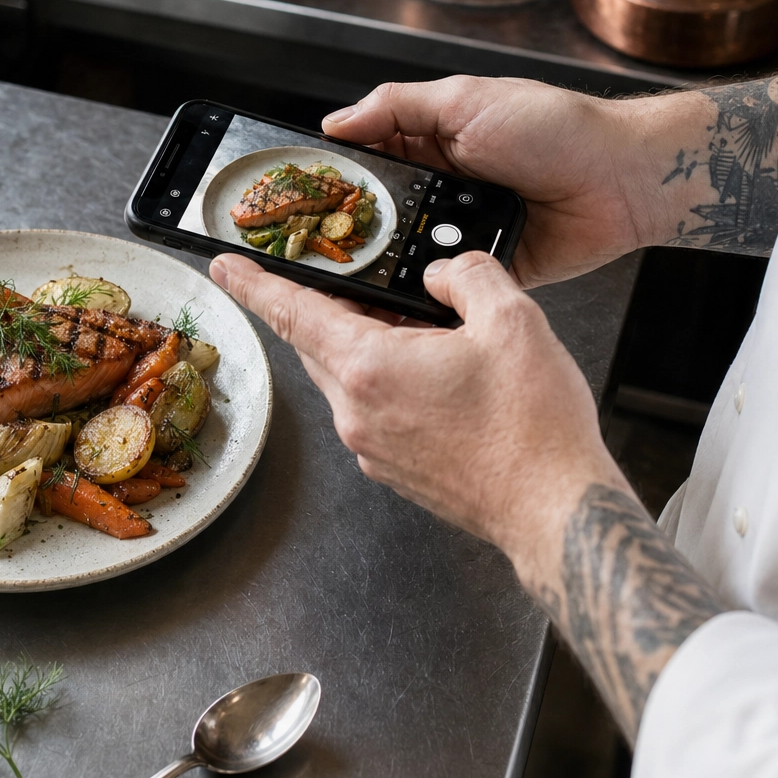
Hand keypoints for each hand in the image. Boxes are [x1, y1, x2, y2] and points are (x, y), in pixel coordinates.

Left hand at [209, 251, 629, 585]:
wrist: (554, 509)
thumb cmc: (532, 428)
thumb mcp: (512, 320)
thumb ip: (467, 276)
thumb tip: (446, 272)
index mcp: (370, 367)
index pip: (293, 313)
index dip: (255, 284)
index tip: (224, 269)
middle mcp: (358, 412)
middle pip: (320, 345)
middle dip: (333, 310)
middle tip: (364, 286)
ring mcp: (373, 447)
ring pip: (349, 379)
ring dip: (369, 347)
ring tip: (426, 331)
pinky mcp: (395, 469)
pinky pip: (373, 411)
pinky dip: (390, 383)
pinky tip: (440, 376)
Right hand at [323, 76, 675, 286]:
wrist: (623, 178)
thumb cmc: (556, 128)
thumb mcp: (466, 100)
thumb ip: (398, 107)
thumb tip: (336, 122)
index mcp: (431, 142)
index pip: (366, 160)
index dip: (336, 178)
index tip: (303, 195)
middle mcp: (441, 188)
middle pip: (379, 215)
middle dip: (356, 228)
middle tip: (324, 243)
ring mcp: (461, 231)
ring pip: (407, 255)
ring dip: (392, 261)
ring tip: (361, 272)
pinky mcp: (485, 268)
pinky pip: (446, 286)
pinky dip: (429, 290)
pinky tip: (407, 293)